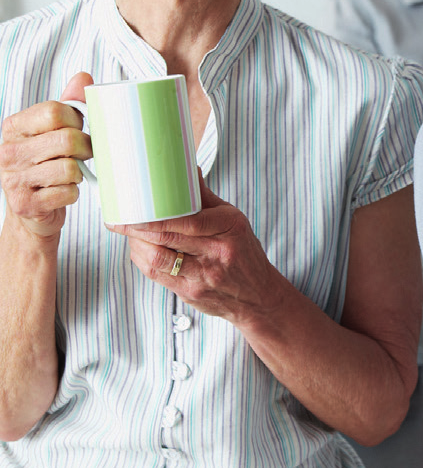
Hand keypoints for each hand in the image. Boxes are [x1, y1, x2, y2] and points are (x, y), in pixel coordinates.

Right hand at [0, 72, 93, 239]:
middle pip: (67, 140)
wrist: (33, 211)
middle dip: (86, 148)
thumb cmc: (47, 164)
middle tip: (85, 154)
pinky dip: (74, 193)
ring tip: (72, 173)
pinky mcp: (25, 204)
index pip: (55, 111)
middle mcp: (8, 151)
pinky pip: (67, 193)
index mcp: (14, 127)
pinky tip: (64, 191)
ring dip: (79, 173)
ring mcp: (13, 179)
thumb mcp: (53, 131)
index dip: (77, 120)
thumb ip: (68, 103)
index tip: (79, 129)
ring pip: (69, 168)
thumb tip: (84, 77)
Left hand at [111, 171, 280, 326]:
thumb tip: (188, 172)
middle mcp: (218, 252)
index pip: (189, 220)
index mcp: (230, 227)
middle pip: (169, 239)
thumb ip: (207, 200)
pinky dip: (144, 261)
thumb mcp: (234, 222)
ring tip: (129, 235)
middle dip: (138, 229)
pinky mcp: (192, 293)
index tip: (135, 209)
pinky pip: (158, 275)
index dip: (156, 217)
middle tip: (119, 221)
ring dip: (137, 246)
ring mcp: (204, 275)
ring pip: (158, 259)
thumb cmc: (244, 254)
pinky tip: (141, 251)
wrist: (258, 296)